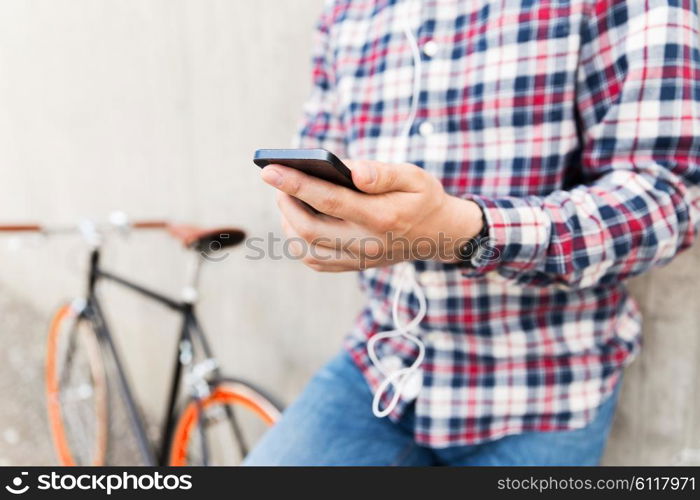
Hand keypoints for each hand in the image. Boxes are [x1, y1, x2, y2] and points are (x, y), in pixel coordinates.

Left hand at [261, 159, 483, 271]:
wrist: (440, 234)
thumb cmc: (423, 198)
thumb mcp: (414, 177)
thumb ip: (383, 173)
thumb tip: (352, 171)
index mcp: (382, 217)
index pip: (330, 200)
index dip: (296, 184)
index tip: (269, 169)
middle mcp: (367, 244)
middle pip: (311, 229)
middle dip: (286, 202)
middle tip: (276, 179)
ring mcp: (359, 259)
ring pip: (308, 249)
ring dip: (289, 223)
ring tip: (287, 198)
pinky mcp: (354, 266)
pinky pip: (316, 260)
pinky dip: (299, 241)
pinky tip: (299, 219)